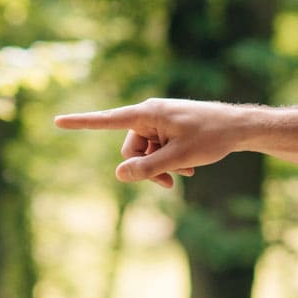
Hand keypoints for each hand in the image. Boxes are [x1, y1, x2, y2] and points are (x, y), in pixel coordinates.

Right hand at [54, 99, 227, 188]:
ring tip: (184, 173)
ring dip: (160, 167)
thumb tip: (119, 175)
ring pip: (145, 152)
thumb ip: (148, 168)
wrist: (239, 128)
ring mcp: (160, 121)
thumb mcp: (179, 159)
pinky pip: (158, 149)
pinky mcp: (169, 128)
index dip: (82, 123)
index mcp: (147, 114)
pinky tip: (187, 170)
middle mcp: (149, 114)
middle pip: (130, 149)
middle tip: (169, 183)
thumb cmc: (211, 138)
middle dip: (145, 168)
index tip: (57, 121)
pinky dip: (169, 161)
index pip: (108, 120)